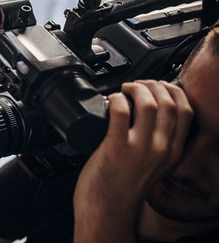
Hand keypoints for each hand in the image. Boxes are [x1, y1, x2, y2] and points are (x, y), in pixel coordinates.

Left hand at [73, 80, 192, 241]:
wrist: (107, 209)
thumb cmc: (123, 187)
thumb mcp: (153, 164)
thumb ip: (156, 144)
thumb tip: (147, 117)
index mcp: (172, 152)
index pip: (187, 112)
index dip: (174, 91)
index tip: (160, 85)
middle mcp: (161, 149)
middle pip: (169, 103)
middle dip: (154, 85)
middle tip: (138, 85)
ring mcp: (140, 148)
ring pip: (149, 104)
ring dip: (135, 89)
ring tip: (124, 90)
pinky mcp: (117, 147)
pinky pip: (121, 112)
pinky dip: (116, 99)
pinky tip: (111, 99)